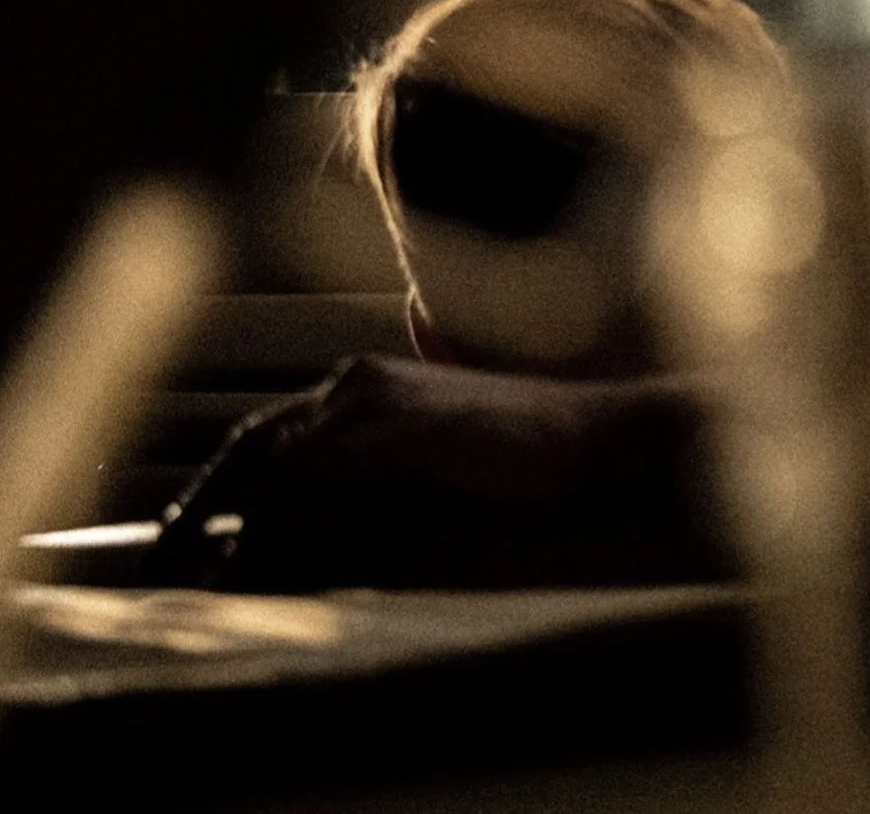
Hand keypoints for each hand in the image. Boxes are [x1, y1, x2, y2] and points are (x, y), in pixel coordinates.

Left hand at [143, 355, 727, 591]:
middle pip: (257, 444)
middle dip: (207, 505)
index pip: (269, 432)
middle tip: (174, 562)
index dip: (220, 484)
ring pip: (284, 468)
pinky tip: (288, 568)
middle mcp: (360, 383)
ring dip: (251, 532)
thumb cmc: (528, 460)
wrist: (597, 437)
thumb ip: (369, 490)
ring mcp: (381, 402)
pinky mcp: (403, 430)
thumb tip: (305, 546)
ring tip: (226, 584)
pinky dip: (298, 530)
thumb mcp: (430, 472)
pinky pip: (324, 484)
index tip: (186, 534)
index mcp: (367, 383)